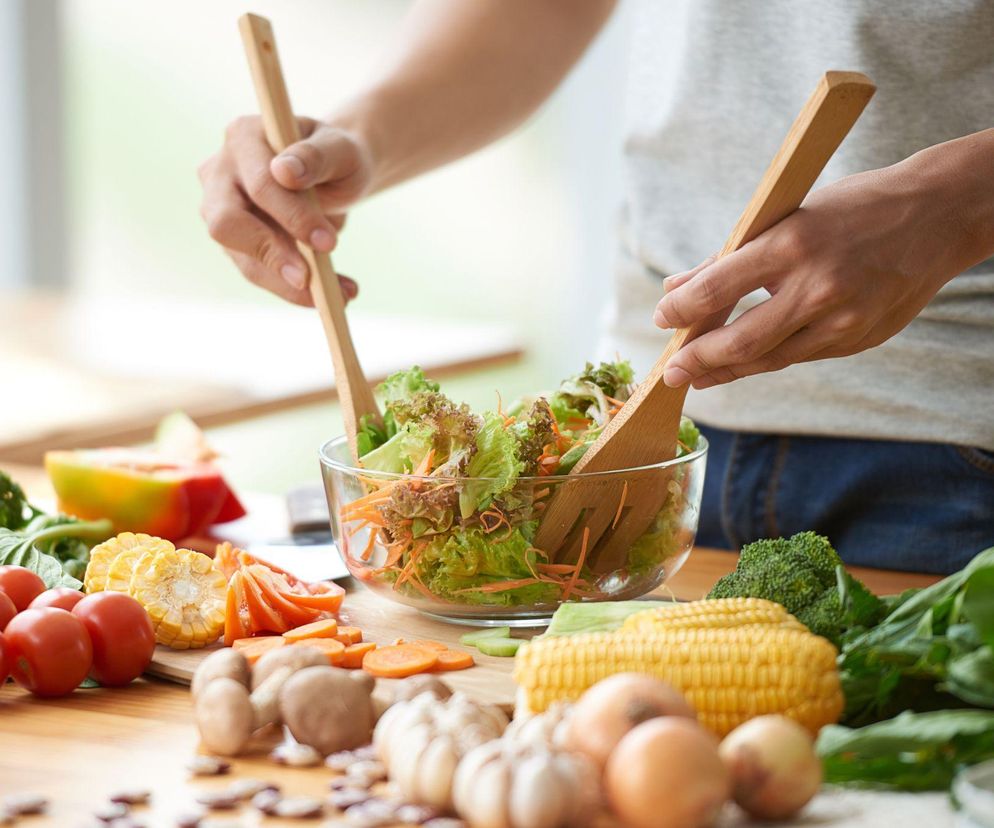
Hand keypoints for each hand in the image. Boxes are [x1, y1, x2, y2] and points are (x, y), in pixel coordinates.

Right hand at [198, 116, 371, 305]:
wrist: (336, 173)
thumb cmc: (337, 156)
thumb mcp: (340, 149)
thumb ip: (317, 156)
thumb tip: (285, 172)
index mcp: (243, 137)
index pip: (259, 184)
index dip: (292, 216)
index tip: (329, 243)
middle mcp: (221, 172)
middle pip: (227, 223)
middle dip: (273, 256)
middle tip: (312, 281)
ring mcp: (221, 209)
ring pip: (242, 258)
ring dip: (289, 285)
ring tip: (340, 295)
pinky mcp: (236, 242)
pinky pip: (259, 272)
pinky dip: (295, 289)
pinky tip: (333, 293)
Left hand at [653, 164, 967, 388]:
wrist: (939, 216)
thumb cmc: (853, 209)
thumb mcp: (786, 216)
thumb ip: (727, 258)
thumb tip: (674, 289)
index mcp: (792, 244)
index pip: (717, 288)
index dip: (681, 311)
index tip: (661, 319)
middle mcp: (817, 287)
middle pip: (740, 341)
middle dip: (697, 361)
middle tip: (670, 374)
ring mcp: (842, 320)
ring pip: (769, 359)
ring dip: (726, 371)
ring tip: (698, 376)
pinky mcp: (859, 340)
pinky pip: (799, 356)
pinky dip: (766, 360)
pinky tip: (743, 362)